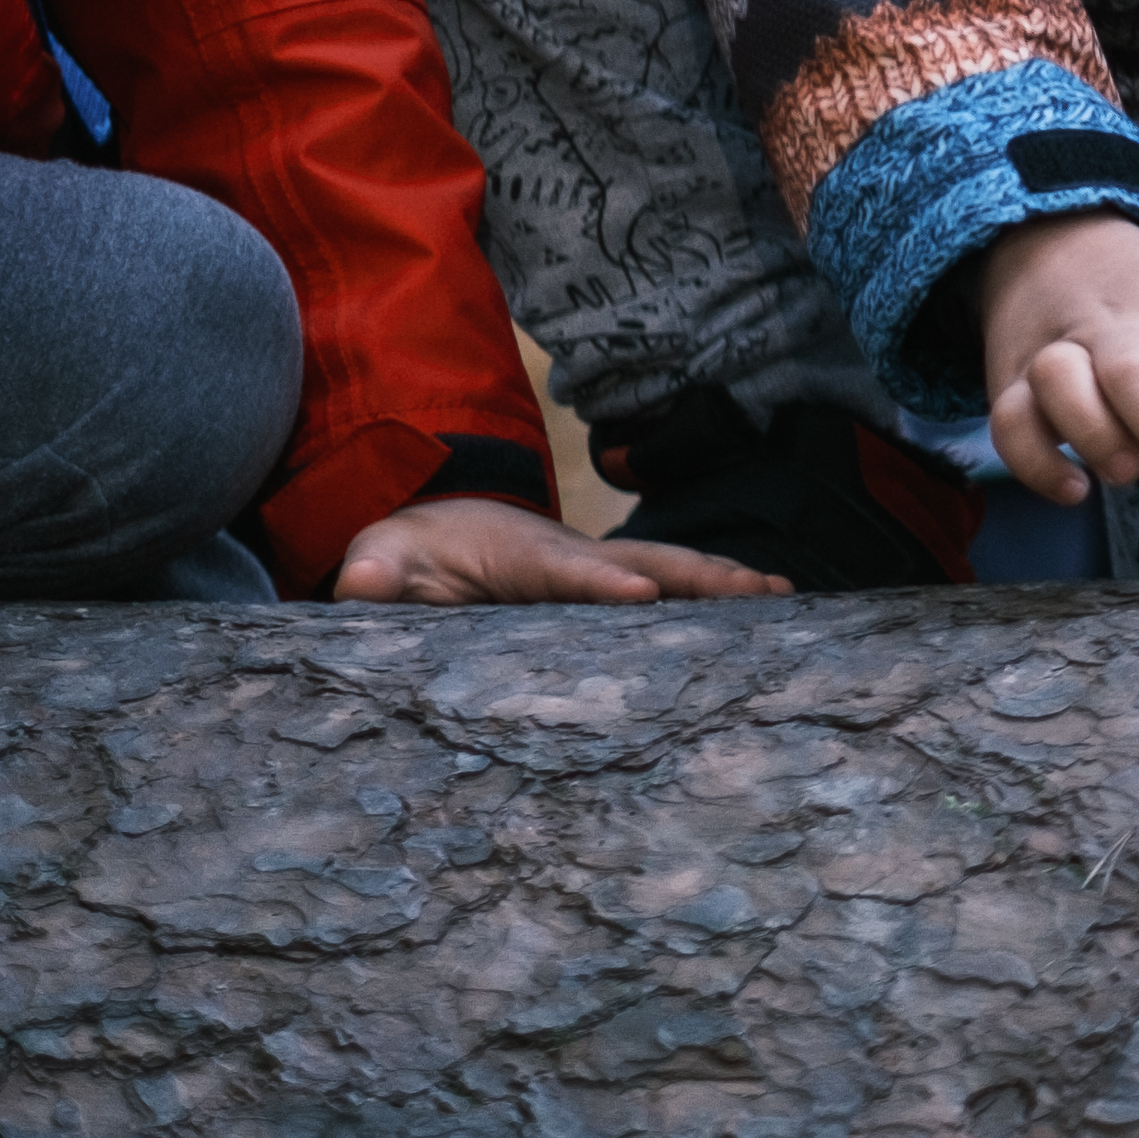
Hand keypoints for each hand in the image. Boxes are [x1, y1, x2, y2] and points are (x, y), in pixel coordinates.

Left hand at [330, 498, 785, 602]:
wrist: (436, 528)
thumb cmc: (408, 553)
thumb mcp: (378, 560)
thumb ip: (372, 573)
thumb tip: (357, 583)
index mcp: (519, 556)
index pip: (565, 569)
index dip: (602, 581)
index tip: (643, 594)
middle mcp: (571, 555)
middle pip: (646, 559)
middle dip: (700, 574)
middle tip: (759, 591)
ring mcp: (596, 566)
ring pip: (669, 567)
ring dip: (723, 580)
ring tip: (781, 597)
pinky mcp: (607, 582)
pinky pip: (668, 582)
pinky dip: (715, 591)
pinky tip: (760, 609)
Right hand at [973, 215, 1138, 504]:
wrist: (1055, 239)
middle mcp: (1121, 329)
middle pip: (1134, 372)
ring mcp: (1058, 350)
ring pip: (1060, 387)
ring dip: (1094, 437)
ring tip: (1126, 469)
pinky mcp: (1009, 378)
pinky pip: (1010, 423)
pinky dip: (1037, 463)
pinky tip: (1075, 488)